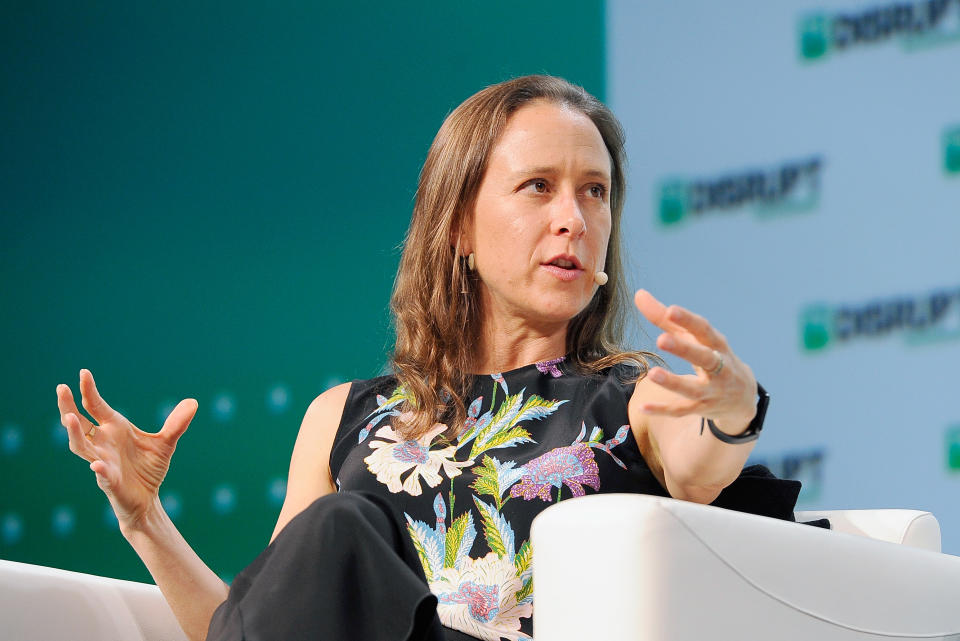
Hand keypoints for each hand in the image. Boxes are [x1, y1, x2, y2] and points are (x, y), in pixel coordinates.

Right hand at [56, 369, 197, 530]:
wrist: (148, 499)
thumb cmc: (148, 469)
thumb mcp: (165, 444)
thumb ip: (176, 424)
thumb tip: (193, 403)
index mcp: (114, 429)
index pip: (96, 406)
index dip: (88, 391)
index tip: (83, 373)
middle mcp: (103, 443)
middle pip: (79, 424)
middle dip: (68, 406)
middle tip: (61, 388)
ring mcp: (103, 462)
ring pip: (81, 447)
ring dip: (75, 433)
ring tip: (69, 418)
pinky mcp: (110, 482)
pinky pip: (101, 475)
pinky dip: (99, 470)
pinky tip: (97, 465)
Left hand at [634, 290, 756, 433]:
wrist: (743, 397)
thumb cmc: (712, 357)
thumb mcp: (695, 338)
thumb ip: (665, 318)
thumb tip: (639, 294)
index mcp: (717, 345)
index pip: (704, 330)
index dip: (689, 320)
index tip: (671, 310)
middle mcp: (718, 368)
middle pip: (703, 358)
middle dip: (684, 349)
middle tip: (661, 339)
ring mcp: (711, 390)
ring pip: (693, 388)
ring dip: (673, 382)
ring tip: (653, 374)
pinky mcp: (701, 408)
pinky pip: (681, 410)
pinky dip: (663, 410)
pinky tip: (643, 407)